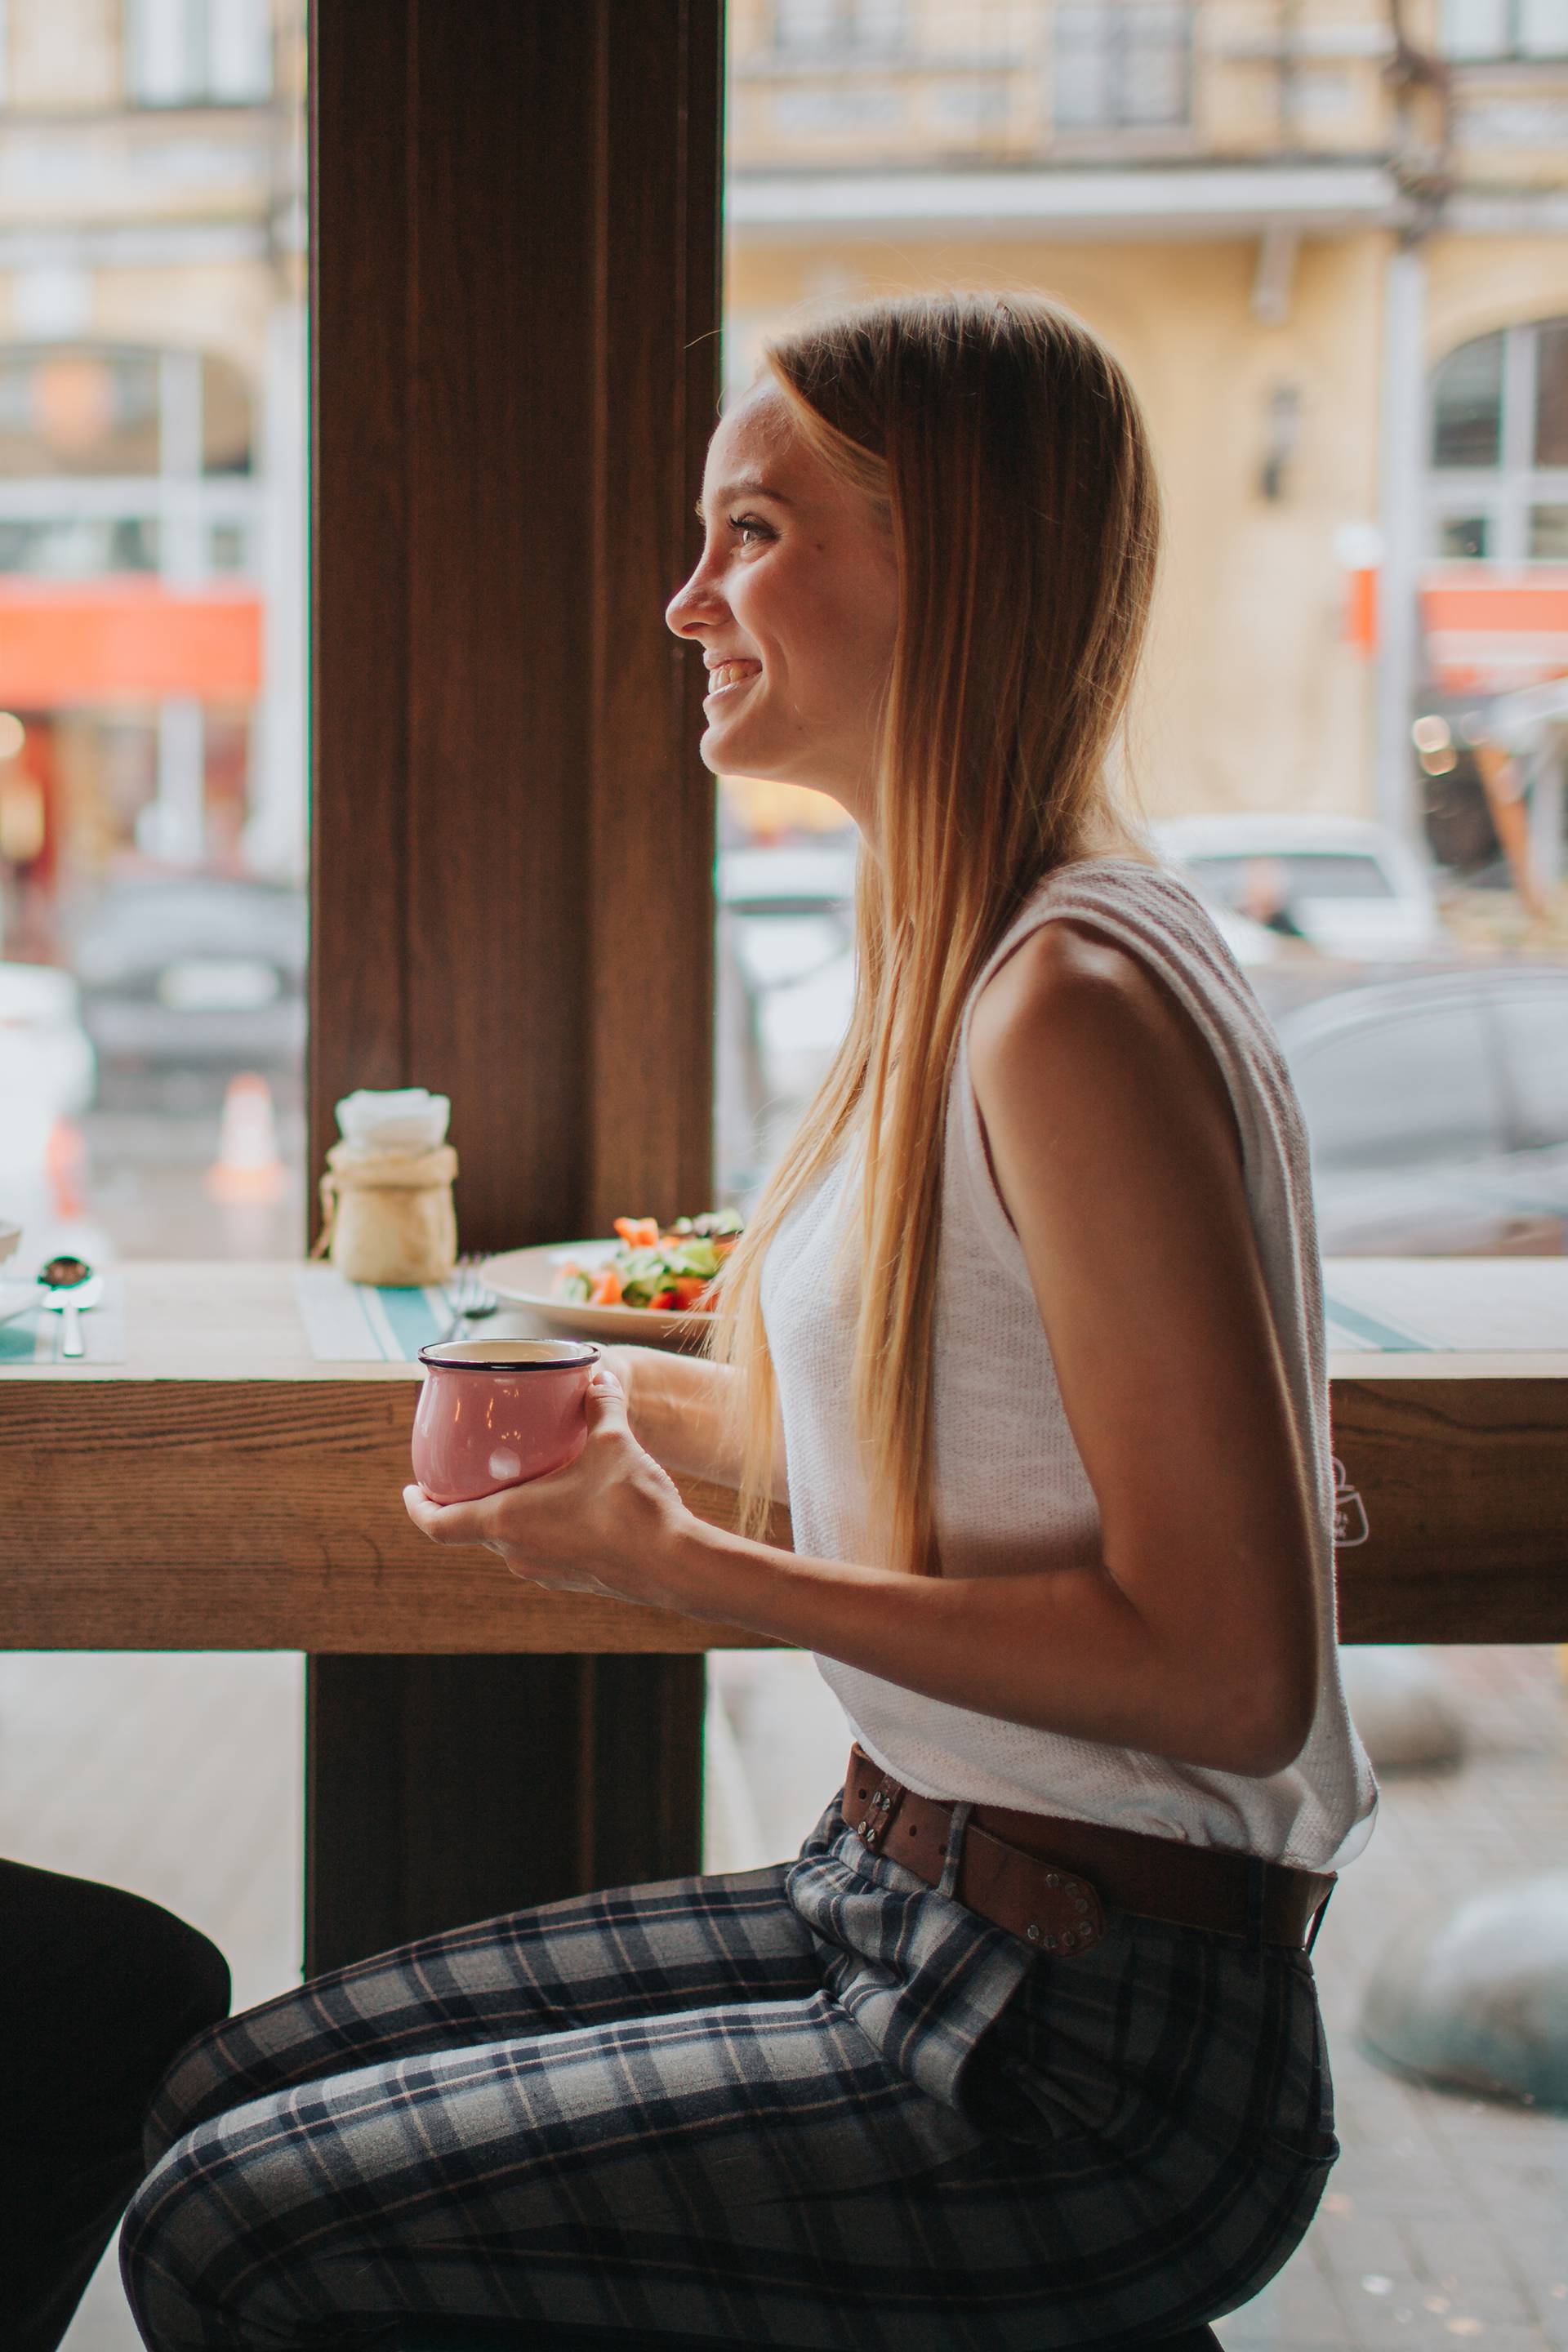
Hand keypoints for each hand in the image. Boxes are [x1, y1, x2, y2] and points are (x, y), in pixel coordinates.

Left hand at [403, 1364, 691, 1602]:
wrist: (675, 1565)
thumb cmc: (632, 1506)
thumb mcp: (613, 1442)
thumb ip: (602, 1405)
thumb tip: (598, 1377)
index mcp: (507, 1520)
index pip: (437, 1524)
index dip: (416, 1507)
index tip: (409, 1490)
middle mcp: (517, 1552)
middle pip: (471, 1530)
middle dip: (466, 1502)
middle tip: (470, 1472)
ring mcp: (545, 1572)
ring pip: (508, 1542)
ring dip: (505, 1516)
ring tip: (521, 1482)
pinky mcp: (573, 1580)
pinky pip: (540, 1551)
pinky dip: (537, 1529)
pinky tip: (564, 1504)